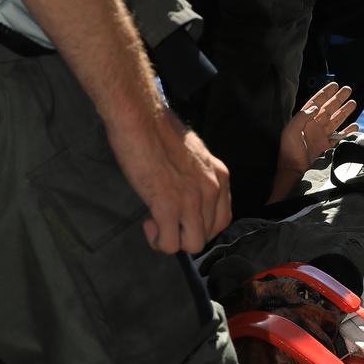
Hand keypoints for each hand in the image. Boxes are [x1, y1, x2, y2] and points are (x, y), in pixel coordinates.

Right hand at [106, 107, 231, 253]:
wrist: (140, 119)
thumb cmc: (159, 131)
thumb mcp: (193, 156)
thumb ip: (198, 178)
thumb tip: (188, 195)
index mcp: (220, 177)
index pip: (222, 219)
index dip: (200, 225)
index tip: (181, 215)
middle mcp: (212, 190)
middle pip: (207, 235)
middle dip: (184, 233)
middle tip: (165, 218)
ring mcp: (192, 200)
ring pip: (192, 245)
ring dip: (172, 240)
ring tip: (156, 222)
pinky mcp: (168, 206)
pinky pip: (169, 244)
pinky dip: (157, 240)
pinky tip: (149, 222)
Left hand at [276, 82, 358, 180]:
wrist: (295, 172)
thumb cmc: (290, 152)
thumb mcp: (290, 132)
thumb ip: (302, 117)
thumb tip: (316, 106)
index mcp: (305, 121)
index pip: (316, 103)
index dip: (325, 94)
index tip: (334, 85)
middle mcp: (314, 126)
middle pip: (329, 109)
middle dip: (338, 99)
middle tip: (348, 89)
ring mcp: (322, 136)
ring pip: (336, 120)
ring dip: (345, 111)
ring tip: (353, 103)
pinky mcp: (328, 147)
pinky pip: (340, 136)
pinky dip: (348, 131)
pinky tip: (355, 125)